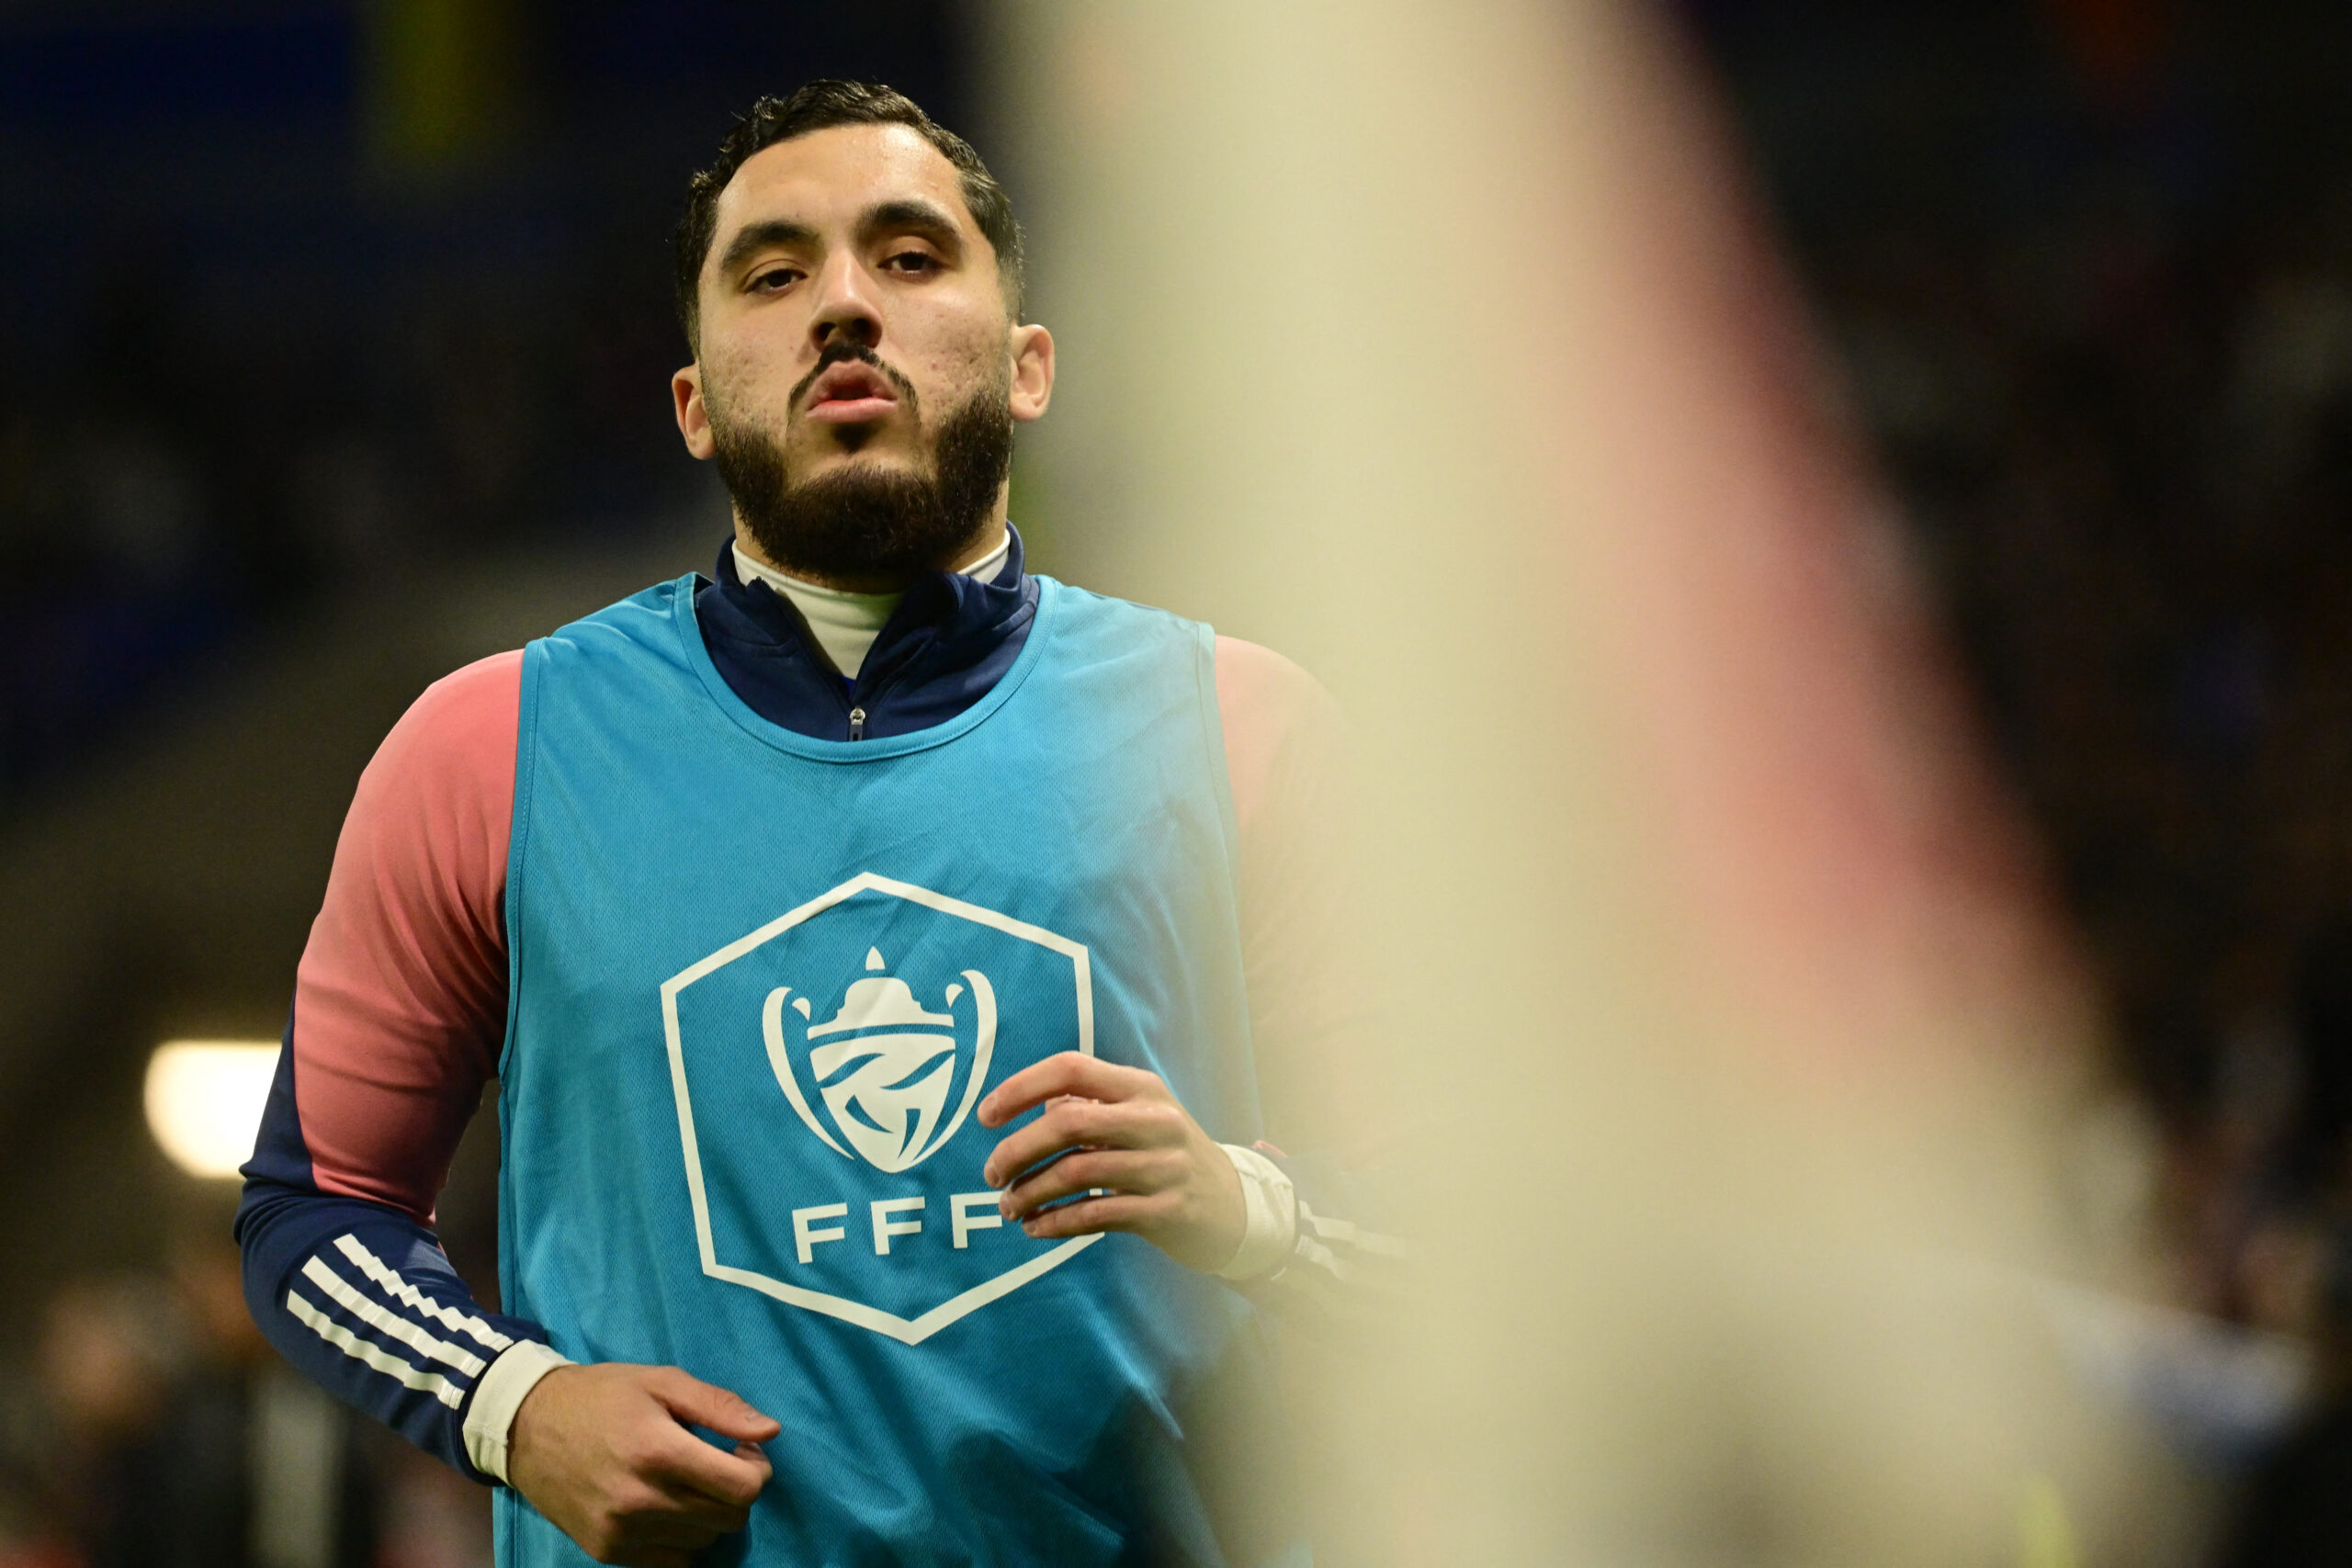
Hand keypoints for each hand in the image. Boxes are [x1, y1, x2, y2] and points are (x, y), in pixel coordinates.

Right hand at [506, 1363, 778, 1566]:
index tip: (740, 1450)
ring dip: (707, 1514)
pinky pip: (672, 1561)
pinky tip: (665, 1507)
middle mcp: (641, 1500)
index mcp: (659, 1452)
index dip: (756, 1468)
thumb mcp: (662, 1382)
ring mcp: (621, 1532)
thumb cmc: (602, 1396)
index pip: (743, 1489)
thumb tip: (771, 1431)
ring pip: (703, 1542)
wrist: (526, 1426)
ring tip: (684, 1482)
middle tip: (714, 1463)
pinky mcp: (606, 1552)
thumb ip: (719, 1406)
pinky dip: (680, 1539)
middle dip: (734, 1490)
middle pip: (729, 1518)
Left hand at [977, 1052, 1244, 1272]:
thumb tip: (1035, 1107)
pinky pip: (1096, 1215)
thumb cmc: (1168, 1155)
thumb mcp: (1139, 1117)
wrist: (1235, 1206)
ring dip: (1030, 1193)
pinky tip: (1036, 1228)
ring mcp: (1163, 1166)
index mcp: (1141, 1087)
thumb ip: (1090, 1106)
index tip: (985, 1115)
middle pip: (1067, 1122)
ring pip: (1076, 1173)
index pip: (1071, 1068)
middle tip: (991, 1174)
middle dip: (1016, 1150)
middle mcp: (1154, 1120)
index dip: (1020, 1088)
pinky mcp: (1165, 1211)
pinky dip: (1056, 1223)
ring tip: (1009, 1207)